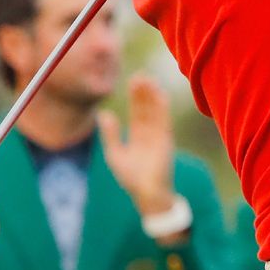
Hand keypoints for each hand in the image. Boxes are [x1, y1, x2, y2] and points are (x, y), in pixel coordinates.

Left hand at [98, 74, 175, 218]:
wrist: (147, 194)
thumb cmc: (132, 179)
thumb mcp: (115, 154)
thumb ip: (110, 135)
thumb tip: (103, 114)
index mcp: (139, 138)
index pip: (138, 113)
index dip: (136, 97)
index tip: (134, 81)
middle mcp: (150, 134)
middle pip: (147, 109)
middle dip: (143, 93)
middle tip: (141, 75)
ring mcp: (159, 136)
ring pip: (155, 111)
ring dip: (152, 95)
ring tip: (148, 78)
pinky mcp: (165, 140)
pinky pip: (164, 119)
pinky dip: (162, 106)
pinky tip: (159, 93)